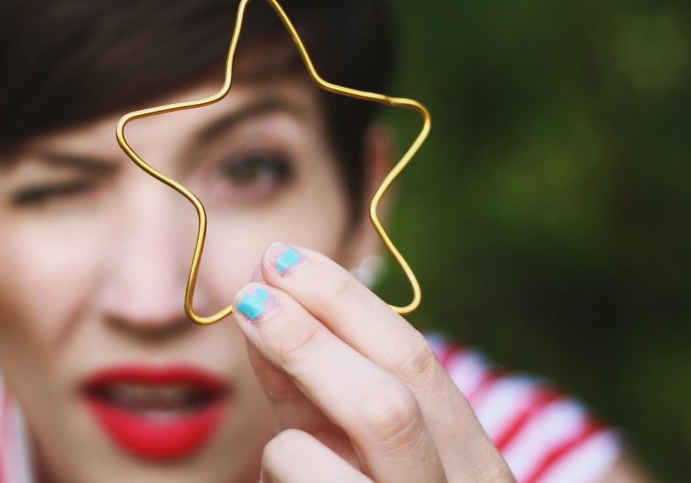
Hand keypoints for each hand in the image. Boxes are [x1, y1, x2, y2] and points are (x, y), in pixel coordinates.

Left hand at [233, 243, 515, 481]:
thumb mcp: (358, 444)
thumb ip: (317, 385)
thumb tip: (267, 303)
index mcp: (470, 457)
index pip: (414, 360)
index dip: (344, 302)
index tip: (283, 259)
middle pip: (386, 404)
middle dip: (312, 338)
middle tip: (250, 292)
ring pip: (331, 459)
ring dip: (291, 434)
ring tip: (287, 436)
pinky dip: (284, 471)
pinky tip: (292, 477)